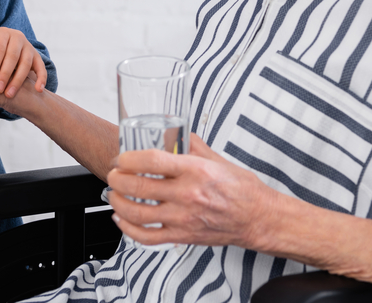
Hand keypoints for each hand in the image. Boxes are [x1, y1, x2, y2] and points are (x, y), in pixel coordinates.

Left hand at [0, 27, 47, 96]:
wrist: (7, 43)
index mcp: (3, 33)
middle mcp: (18, 38)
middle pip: (13, 56)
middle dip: (5, 74)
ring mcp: (29, 47)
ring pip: (26, 63)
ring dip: (18, 80)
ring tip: (9, 94)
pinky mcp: (37, 57)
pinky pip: (41, 67)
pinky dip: (41, 78)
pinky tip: (38, 90)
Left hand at [106, 135, 274, 249]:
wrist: (258, 218)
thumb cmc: (243, 190)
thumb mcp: (219, 160)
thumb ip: (194, 147)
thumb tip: (178, 134)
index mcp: (196, 171)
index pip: (152, 161)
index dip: (129, 159)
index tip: (122, 157)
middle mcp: (187, 195)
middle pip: (138, 187)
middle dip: (117, 180)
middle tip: (113, 174)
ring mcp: (183, 218)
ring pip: (137, 214)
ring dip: (118, 203)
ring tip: (113, 194)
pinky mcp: (182, 236)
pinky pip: (147, 237)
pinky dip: (129, 229)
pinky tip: (122, 219)